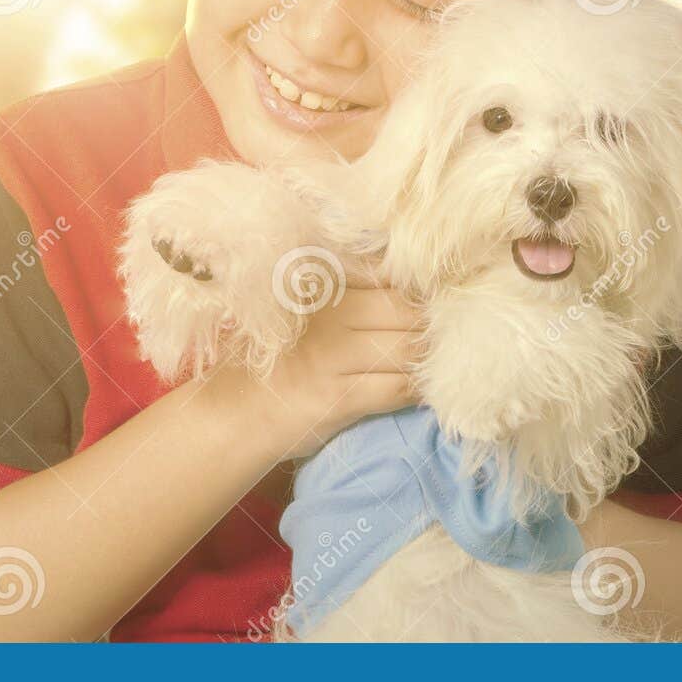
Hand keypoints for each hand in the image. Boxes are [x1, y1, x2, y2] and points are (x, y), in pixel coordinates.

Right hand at [243, 286, 424, 459]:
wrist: (235, 410)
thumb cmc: (277, 355)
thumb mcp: (304, 306)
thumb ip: (349, 284)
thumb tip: (407, 277)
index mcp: (321, 282)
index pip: (387, 272)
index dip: (418, 286)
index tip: (436, 298)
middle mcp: (329, 312)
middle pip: (406, 310)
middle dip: (432, 324)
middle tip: (446, 336)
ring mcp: (333, 355)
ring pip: (408, 349)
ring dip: (430, 358)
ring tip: (440, 362)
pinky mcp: (339, 396)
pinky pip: (398, 388)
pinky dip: (419, 389)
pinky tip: (424, 390)